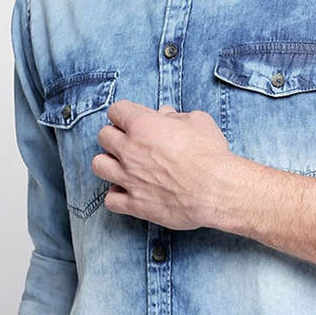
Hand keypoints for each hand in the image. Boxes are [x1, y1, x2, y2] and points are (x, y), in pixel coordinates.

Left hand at [92, 100, 235, 229]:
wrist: (216, 190)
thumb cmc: (211, 154)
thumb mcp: (199, 122)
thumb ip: (177, 116)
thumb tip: (166, 115)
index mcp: (142, 125)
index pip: (116, 110)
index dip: (126, 114)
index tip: (135, 121)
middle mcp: (129, 150)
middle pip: (104, 136)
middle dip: (115, 137)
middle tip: (131, 143)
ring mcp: (129, 178)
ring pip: (99, 165)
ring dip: (109, 164)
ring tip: (124, 167)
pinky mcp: (134, 204)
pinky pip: (110, 199)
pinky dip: (116, 196)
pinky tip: (129, 193)